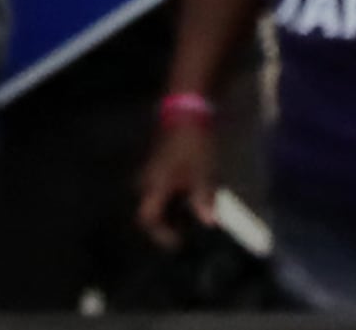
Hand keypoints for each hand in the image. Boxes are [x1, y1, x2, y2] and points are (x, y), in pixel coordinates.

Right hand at [138, 110, 219, 241]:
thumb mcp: (203, 173)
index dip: (160, 234)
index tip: (180, 243)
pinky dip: (173, 200)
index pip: (147, 217)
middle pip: (149, 210)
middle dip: (166, 225)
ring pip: (155, 200)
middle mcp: (147, 179)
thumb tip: (209, 223)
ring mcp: (152, 170)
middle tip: (187, 233)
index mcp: (155, 184)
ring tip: (192, 217)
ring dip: (171, 212)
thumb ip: (204, 199)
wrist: (186, 111)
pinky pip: (161, 189)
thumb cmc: (193, 144)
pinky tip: (191, 199)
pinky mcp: (159, 164)